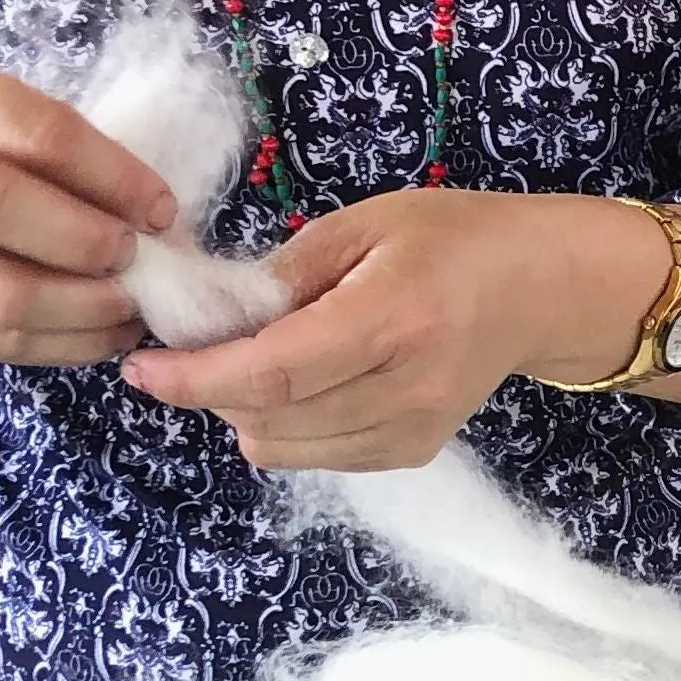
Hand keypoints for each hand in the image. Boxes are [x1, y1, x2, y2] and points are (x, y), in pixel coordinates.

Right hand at [0, 59, 170, 361]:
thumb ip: (48, 145)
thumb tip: (151, 209)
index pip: (33, 133)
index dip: (111, 175)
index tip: (159, 208)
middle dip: (84, 238)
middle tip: (134, 255)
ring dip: (82, 307)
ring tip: (129, 304)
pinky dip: (64, 344)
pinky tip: (104, 333)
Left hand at [122, 187, 643, 469]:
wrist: (538, 289)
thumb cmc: (451, 238)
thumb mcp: (365, 224)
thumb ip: (285, 274)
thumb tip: (208, 320)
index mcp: (394, 318)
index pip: (276, 371)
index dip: (197, 379)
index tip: (141, 368)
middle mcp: (407, 388)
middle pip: (271, 417)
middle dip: (212, 388)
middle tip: (197, 344)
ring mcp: (415, 430)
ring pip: (285, 447)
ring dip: (246, 410)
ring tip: (259, 359)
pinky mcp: (413, 452)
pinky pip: (317, 456)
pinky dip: (286, 425)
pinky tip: (303, 384)